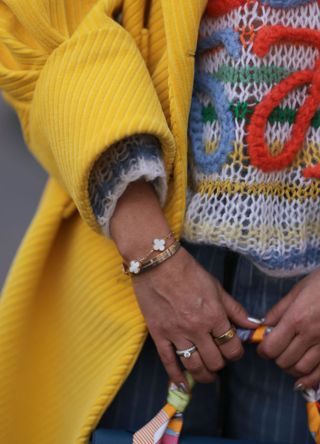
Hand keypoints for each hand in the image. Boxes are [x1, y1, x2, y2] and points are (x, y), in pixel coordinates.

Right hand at [132, 244, 257, 387]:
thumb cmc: (188, 271)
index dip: (236, 352)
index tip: (234, 350)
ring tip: (207, 375)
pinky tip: (183, 386)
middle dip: (221, 363)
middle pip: (215, 360)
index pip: (232, 346)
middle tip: (220, 359)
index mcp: (214, 315)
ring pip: (195, 365)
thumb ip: (234, 308)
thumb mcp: (216, 286)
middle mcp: (197, 328)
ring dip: (204, 375)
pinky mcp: (159, 334)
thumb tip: (252, 324)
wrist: (158, 263)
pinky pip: (169, 362)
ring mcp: (176, 333)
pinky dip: (176, 377)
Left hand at [258, 268, 319, 388]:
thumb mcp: (298, 291)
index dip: (263, 350)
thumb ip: (279, 311)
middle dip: (276, 358)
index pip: (271, 347)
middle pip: (284, 361)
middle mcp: (311, 335)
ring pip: (302, 370)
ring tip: (290, 358)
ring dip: (291, 368)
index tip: (263, 346)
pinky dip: (310, 380)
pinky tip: (304, 377)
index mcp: (296, 318)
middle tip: (277, 350)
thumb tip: (264, 326)